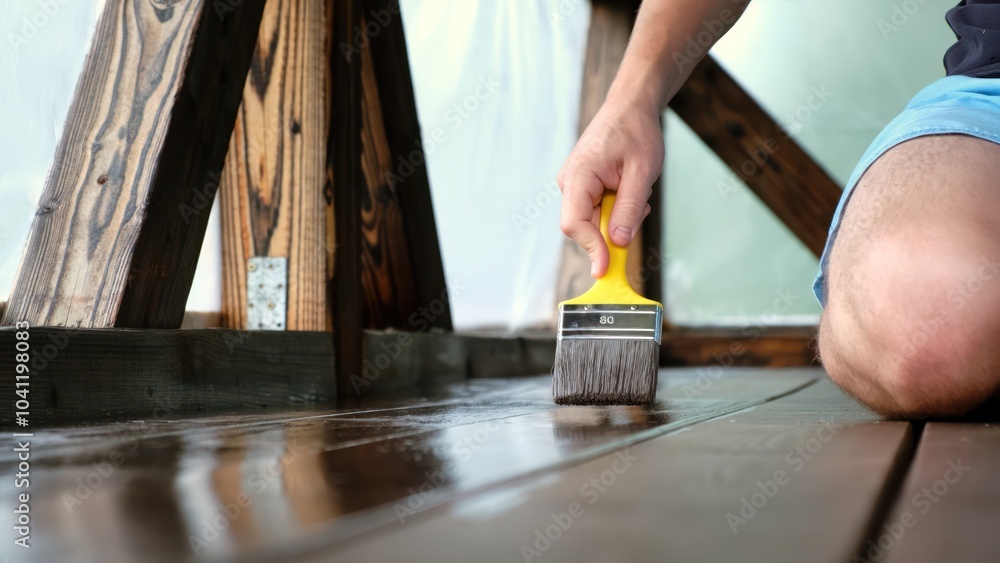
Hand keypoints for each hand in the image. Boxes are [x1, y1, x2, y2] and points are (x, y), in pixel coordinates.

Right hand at [557, 97, 663, 277]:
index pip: (574, 224)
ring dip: (616, 216)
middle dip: (610, 230)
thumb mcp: (642, 172)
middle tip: (639, 212)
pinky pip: (595, 209)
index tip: (606, 268)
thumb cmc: (636, 132)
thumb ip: (628, 208)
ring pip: (591, 220)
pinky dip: (615, 208)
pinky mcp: (581, 186)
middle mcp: (568, 182)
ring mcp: (573, 184)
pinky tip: (628, 189)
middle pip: (582, 226)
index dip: (591, 249)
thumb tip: (618, 242)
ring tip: (636, 191)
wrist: (631, 106)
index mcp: (578, 176)